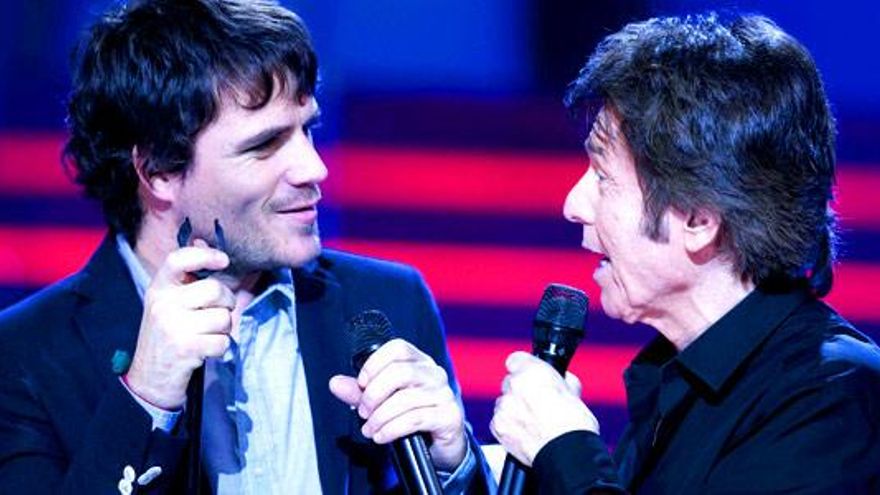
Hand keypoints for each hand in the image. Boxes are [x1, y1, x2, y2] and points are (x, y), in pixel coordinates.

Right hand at [124, 243, 233, 409]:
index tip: (224, 260)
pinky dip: (221, 349)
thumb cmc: (167, 336)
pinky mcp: (184, 347)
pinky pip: (222, 341)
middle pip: (215, 289)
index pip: (178, 259)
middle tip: (218, 314)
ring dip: (224, 330)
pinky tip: (206, 351)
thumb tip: (202, 241)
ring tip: (208, 335)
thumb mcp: (170, 304)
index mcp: (159, 288)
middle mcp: (162, 304)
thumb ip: (188, 277)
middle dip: (227, 303)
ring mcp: (172, 326)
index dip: (204, 255)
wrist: (148, 379)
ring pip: (223, 317)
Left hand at [329, 339, 466, 470]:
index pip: (398, 348)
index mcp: (419, 362)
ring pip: (405, 399)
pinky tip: (381, 436)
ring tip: (369, 429)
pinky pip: (415, 419)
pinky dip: (392, 429)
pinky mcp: (449, 417)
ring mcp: (444, 395)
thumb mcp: (382, 402)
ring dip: (379, 417)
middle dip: (373, 394)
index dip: (375, 364)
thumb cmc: (411, 416)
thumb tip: (334, 383)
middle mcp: (434, 374)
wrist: (440, 444)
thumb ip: (359, 392)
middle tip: (363, 411)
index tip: (361, 383)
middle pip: (400, 372)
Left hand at [490, 351, 598, 466]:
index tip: (529, 377)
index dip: (524, 369)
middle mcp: (514, 385)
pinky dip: (508, 425)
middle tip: (535, 404)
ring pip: (504, 402)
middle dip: (520, 391)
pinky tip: (524, 432)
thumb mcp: (572, 391)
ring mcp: (504, 406)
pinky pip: (499, 421)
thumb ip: (558, 380)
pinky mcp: (497, 425)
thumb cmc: (573, 424)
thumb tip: (559, 379)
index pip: (516, 360)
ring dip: (513, 409)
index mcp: (532, 371)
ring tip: (531, 422)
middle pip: (510, 383)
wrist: (566, 452)